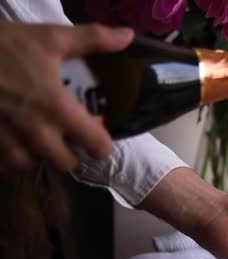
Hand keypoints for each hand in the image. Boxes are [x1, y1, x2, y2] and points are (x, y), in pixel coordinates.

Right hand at [0, 21, 133, 170]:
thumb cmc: (0, 46)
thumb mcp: (48, 38)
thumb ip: (92, 39)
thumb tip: (128, 36)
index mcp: (58, 111)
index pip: (97, 147)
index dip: (101, 143)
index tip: (96, 133)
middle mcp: (36, 135)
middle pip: (67, 163)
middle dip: (69, 151)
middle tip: (63, 133)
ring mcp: (7, 145)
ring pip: (34, 165)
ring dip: (37, 155)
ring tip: (34, 133)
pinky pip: (4, 164)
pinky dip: (9, 154)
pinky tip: (9, 135)